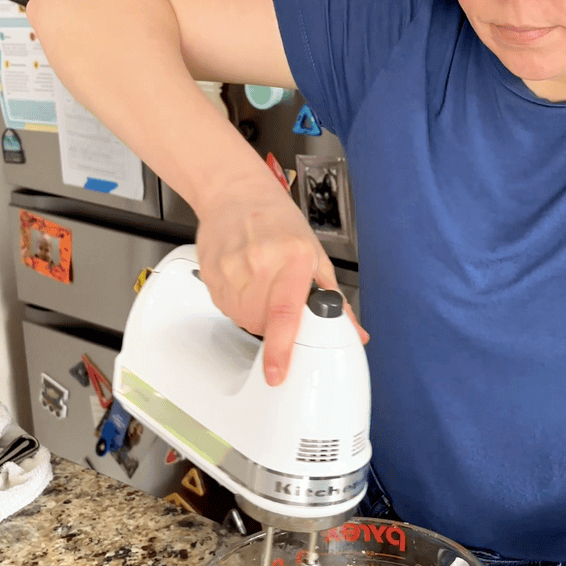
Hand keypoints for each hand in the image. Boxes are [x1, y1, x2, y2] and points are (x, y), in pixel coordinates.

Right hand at [195, 177, 367, 385]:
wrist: (236, 193)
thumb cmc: (277, 220)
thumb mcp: (314, 254)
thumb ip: (334, 299)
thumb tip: (354, 331)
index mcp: (292, 259)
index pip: (284, 314)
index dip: (280, 349)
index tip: (277, 373)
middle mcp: (259, 263)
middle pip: (263, 324)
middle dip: (275, 321)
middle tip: (278, 294)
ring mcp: (230, 269)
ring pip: (244, 319)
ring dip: (255, 313)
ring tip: (260, 282)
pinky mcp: (211, 273)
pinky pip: (226, 308)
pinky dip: (238, 303)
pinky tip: (243, 279)